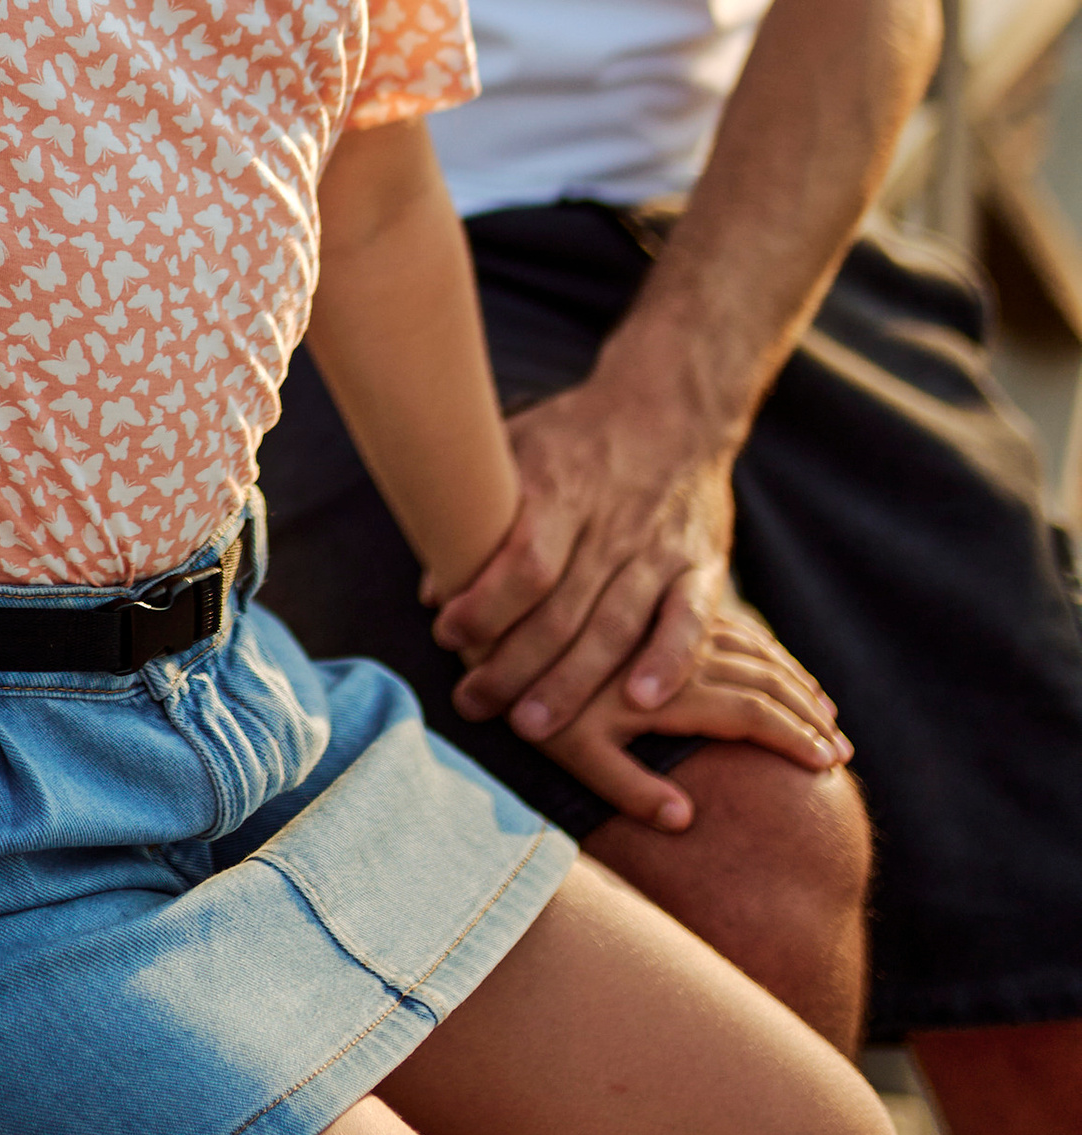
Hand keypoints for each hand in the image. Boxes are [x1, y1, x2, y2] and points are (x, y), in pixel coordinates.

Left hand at [427, 358, 737, 744]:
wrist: (673, 408)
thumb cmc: (577, 437)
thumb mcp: (517, 449)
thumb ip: (476, 513)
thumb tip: (432, 588)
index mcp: (559, 491)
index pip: (523, 560)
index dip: (484, 605)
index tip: (447, 636)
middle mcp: (610, 524)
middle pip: (563, 607)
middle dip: (516, 664)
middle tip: (476, 703)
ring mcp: (659, 547)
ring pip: (617, 624)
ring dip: (576, 682)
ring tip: (535, 726)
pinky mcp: (701, 565)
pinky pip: (688, 620)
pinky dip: (667, 661)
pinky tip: (641, 702)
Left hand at [541, 601, 849, 833]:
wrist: (503, 627)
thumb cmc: (531, 706)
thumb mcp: (571, 757)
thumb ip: (628, 789)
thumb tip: (683, 820)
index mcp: (669, 689)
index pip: (751, 714)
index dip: (794, 740)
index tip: (828, 767)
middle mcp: (677, 651)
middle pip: (764, 677)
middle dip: (807, 713)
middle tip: (841, 747)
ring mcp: (669, 626)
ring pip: (752, 647)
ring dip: (793, 679)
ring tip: (826, 711)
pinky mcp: (657, 610)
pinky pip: (728, 626)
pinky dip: (765, 649)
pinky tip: (778, 665)